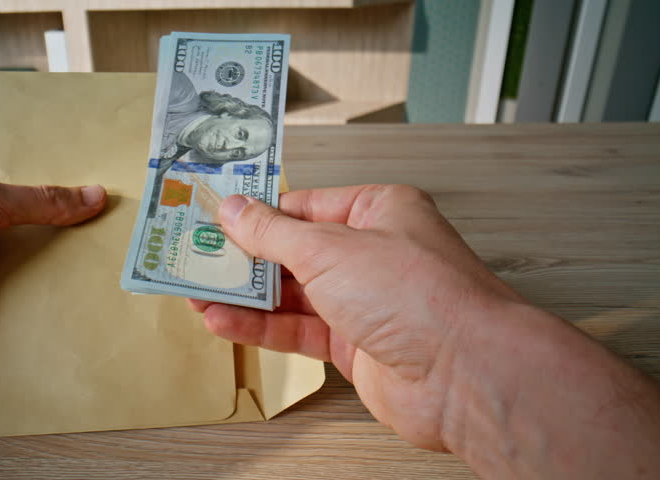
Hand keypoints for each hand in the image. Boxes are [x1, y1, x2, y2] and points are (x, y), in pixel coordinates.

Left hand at [0, 166, 104, 363]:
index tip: (108, 194)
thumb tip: (95, 196)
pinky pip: (24, 306)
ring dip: (62, 272)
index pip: (31, 191)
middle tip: (122, 234)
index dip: (66, 193)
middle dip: (71, 235)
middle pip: (38, 233)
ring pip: (35, 270)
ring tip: (115, 268)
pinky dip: (46, 306)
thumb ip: (40, 200)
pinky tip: (83, 303)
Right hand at [189, 185, 522, 450]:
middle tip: (198, 259)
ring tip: (198, 292)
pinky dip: (261, 327)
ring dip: (246, 296)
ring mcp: (365, 302)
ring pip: (293, 294)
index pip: (304, 205)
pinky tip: (225, 321)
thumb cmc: (420, 295)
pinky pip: (298, 330)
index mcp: (378, 211)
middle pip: (295, 251)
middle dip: (245, 258)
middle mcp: (373, 254)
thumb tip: (235, 211)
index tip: (216, 218)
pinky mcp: (356, 345)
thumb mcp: (329, 249)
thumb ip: (273, 234)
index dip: (258, 213)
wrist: (462, 374)